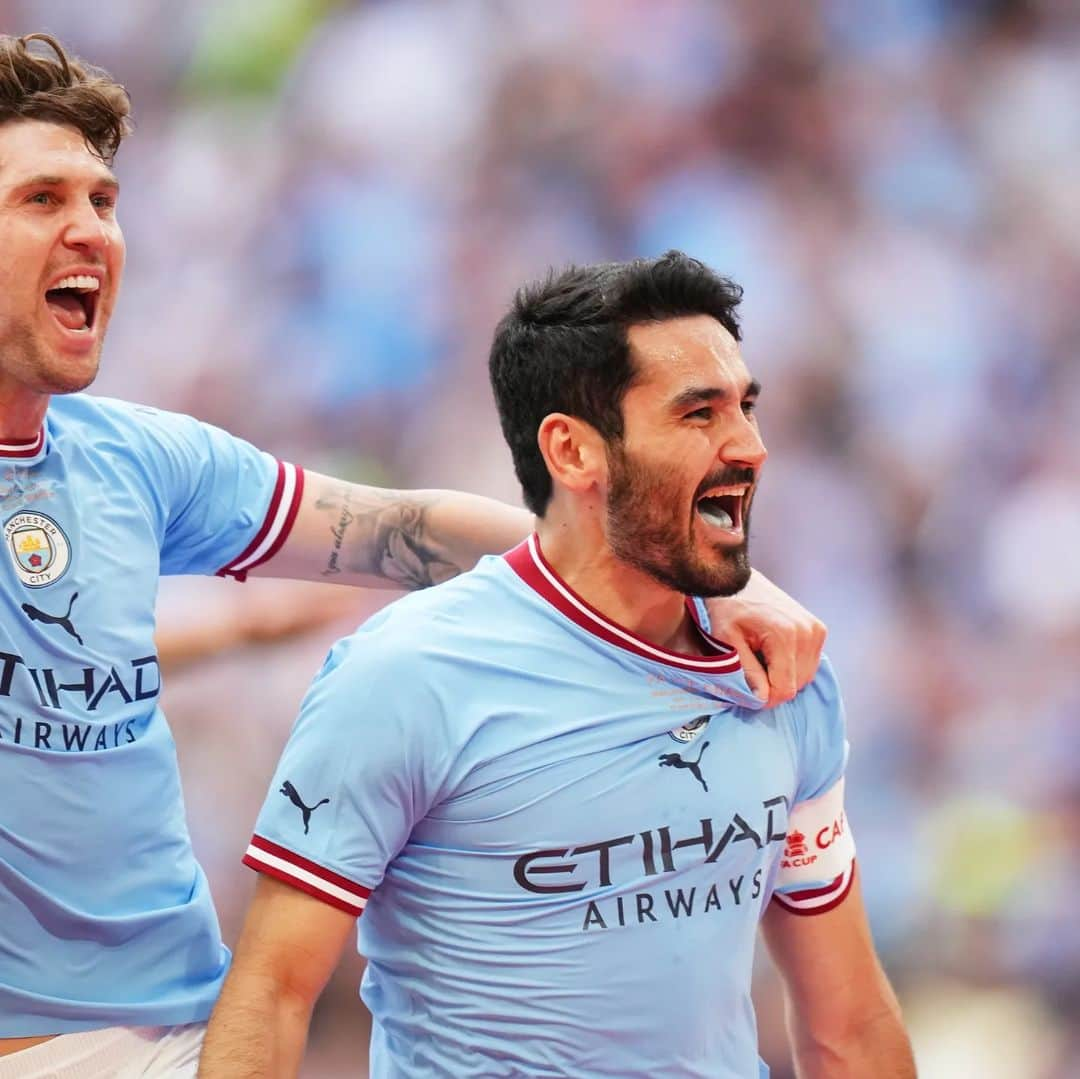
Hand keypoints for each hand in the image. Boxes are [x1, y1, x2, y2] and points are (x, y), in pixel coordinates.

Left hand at [704, 570, 826, 706]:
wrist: (737, 582)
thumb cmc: (727, 610)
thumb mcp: (728, 641)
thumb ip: (747, 672)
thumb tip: (762, 700)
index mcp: (785, 635)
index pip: (785, 688)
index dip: (766, 698)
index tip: (749, 694)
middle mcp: (807, 632)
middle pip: (797, 685)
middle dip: (774, 687)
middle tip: (752, 674)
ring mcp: (816, 629)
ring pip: (806, 676)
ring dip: (784, 677)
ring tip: (761, 660)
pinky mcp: (818, 629)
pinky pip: (810, 663)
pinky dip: (793, 667)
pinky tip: (773, 654)